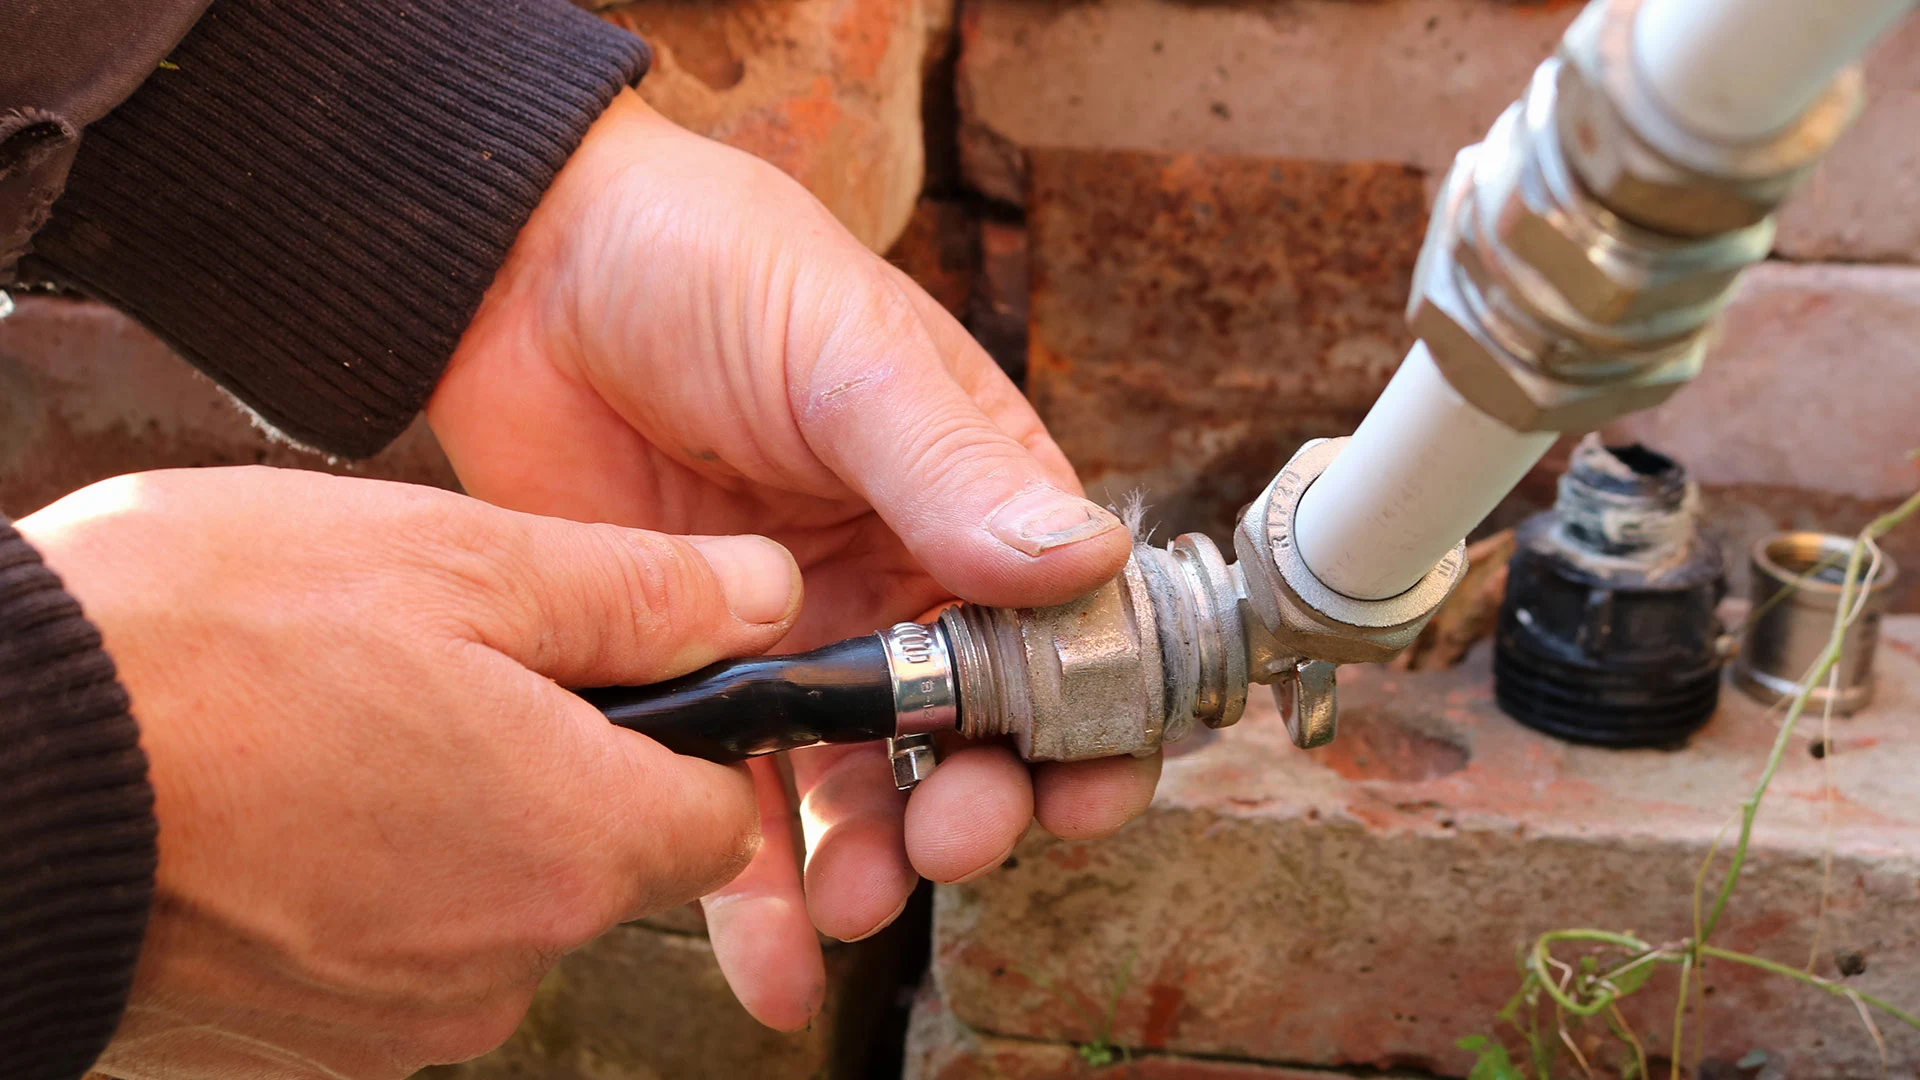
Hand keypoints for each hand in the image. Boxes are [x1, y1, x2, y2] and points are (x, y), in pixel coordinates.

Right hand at [18, 466, 803, 1077]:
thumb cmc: (200, 651)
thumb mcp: (454, 562)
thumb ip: (637, 593)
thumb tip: (760, 594)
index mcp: (575, 842)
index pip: (720, 816)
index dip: (690, 735)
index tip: (629, 674)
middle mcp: (508, 957)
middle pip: (604, 857)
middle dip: (556, 762)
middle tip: (443, 665)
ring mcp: (399, 1014)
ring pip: (495, 898)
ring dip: (451, 812)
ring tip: (337, 719)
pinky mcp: (306, 1036)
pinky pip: (392, 944)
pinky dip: (365, 875)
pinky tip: (285, 793)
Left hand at [426, 89, 1162, 1028]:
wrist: (526, 271)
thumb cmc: (710, 268)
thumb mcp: (849, 354)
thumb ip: (952, 468)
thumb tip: (1078, 560)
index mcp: (969, 500)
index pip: (1072, 634)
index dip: (1092, 724)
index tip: (1079, 787)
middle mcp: (901, 585)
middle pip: (977, 738)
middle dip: (979, 805)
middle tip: (950, 835)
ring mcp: (800, 644)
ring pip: (867, 790)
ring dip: (876, 863)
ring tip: (854, 897)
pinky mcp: (699, 682)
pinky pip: (742, 811)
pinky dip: (763, 899)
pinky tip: (778, 965)